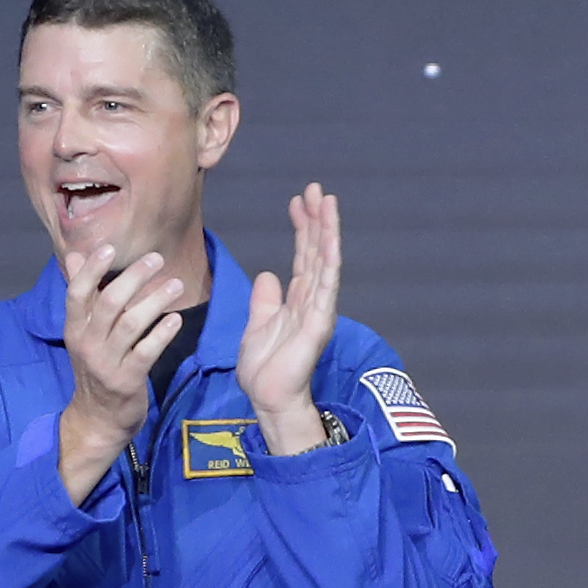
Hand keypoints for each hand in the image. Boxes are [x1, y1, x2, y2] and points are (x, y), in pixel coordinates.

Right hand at [53, 239, 190, 502]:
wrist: (98, 420)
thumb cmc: (95, 368)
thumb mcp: (83, 333)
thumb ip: (83, 294)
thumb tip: (76, 255)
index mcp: (74, 329)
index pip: (77, 293)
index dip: (92, 270)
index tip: (109, 248)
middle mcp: (87, 343)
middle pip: (109, 303)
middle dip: (134, 277)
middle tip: (157, 259)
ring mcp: (106, 363)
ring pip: (131, 324)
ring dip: (155, 301)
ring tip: (176, 285)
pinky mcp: (127, 381)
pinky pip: (146, 352)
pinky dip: (162, 334)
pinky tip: (175, 320)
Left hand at [237, 184, 344, 458]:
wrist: (268, 398)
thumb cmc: (265, 369)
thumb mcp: (257, 325)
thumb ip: (265, 300)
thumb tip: (268, 275)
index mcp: (297, 300)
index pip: (302, 256)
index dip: (302, 227)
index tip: (297, 201)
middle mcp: (312, 300)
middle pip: (316, 251)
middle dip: (317, 219)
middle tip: (316, 189)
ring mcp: (319, 309)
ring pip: (325, 261)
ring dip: (327, 231)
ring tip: (327, 201)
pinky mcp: (319, 322)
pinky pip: (326, 285)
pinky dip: (329, 260)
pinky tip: (330, 238)